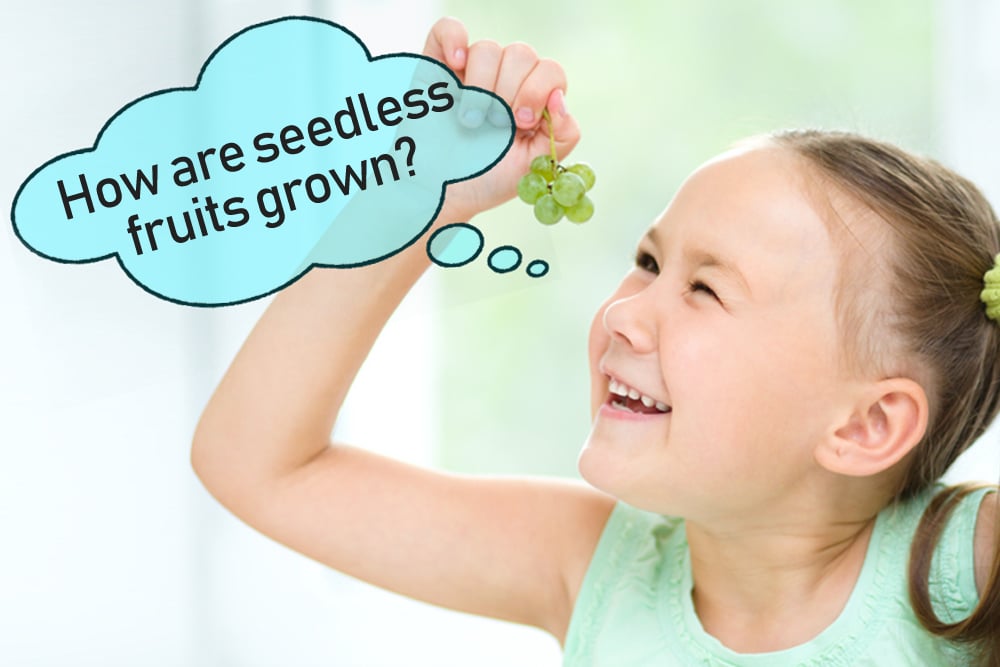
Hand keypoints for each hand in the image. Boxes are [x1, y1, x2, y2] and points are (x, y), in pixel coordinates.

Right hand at [423, 17, 580, 220]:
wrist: (441, 192)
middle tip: (495, 124)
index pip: (550, 71)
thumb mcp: (533, 166)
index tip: (520, 121)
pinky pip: (449, 29)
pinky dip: (454, 40)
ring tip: (469, 120)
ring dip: (482, 86)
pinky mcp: (438, 67)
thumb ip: (563, 135)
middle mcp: (505, 80)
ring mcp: (471, 71)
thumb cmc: (486, 179)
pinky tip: (456, 66)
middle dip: (509, 91)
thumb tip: (559, 98)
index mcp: (532, 99)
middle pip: (522, 54)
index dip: (537, 91)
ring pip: (488, 48)